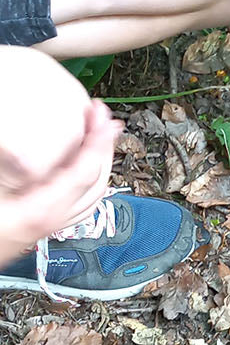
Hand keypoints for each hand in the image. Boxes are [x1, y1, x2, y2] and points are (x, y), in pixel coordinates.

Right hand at [0, 100, 118, 264]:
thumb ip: (9, 169)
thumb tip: (20, 151)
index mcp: (41, 210)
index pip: (85, 172)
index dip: (98, 142)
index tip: (105, 120)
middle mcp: (53, 219)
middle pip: (97, 181)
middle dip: (105, 147)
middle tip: (105, 120)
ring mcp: (52, 224)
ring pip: (94, 194)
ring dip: (101, 163)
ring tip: (99, 138)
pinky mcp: (46, 225)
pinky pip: (83, 203)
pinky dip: (91, 181)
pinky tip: (85, 170)